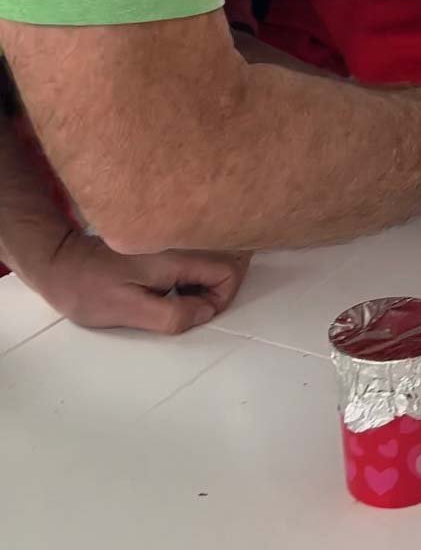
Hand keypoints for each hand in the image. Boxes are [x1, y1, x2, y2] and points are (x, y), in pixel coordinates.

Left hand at [28, 229, 250, 333]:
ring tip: (177, 295)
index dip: (221, 297)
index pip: (229, 269)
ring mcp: (172, 235)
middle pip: (229, 255)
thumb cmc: (89, 289)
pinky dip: (194, 270)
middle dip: (220, 285)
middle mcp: (180, 238)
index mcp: (176, 255)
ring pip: (214, 252)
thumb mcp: (128, 311)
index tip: (196, 311)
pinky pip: (197, 250)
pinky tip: (170, 283)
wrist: (60, 262)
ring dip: (206, 279)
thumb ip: (172, 314)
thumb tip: (206, 311)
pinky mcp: (163, 237)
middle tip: (190, 303)